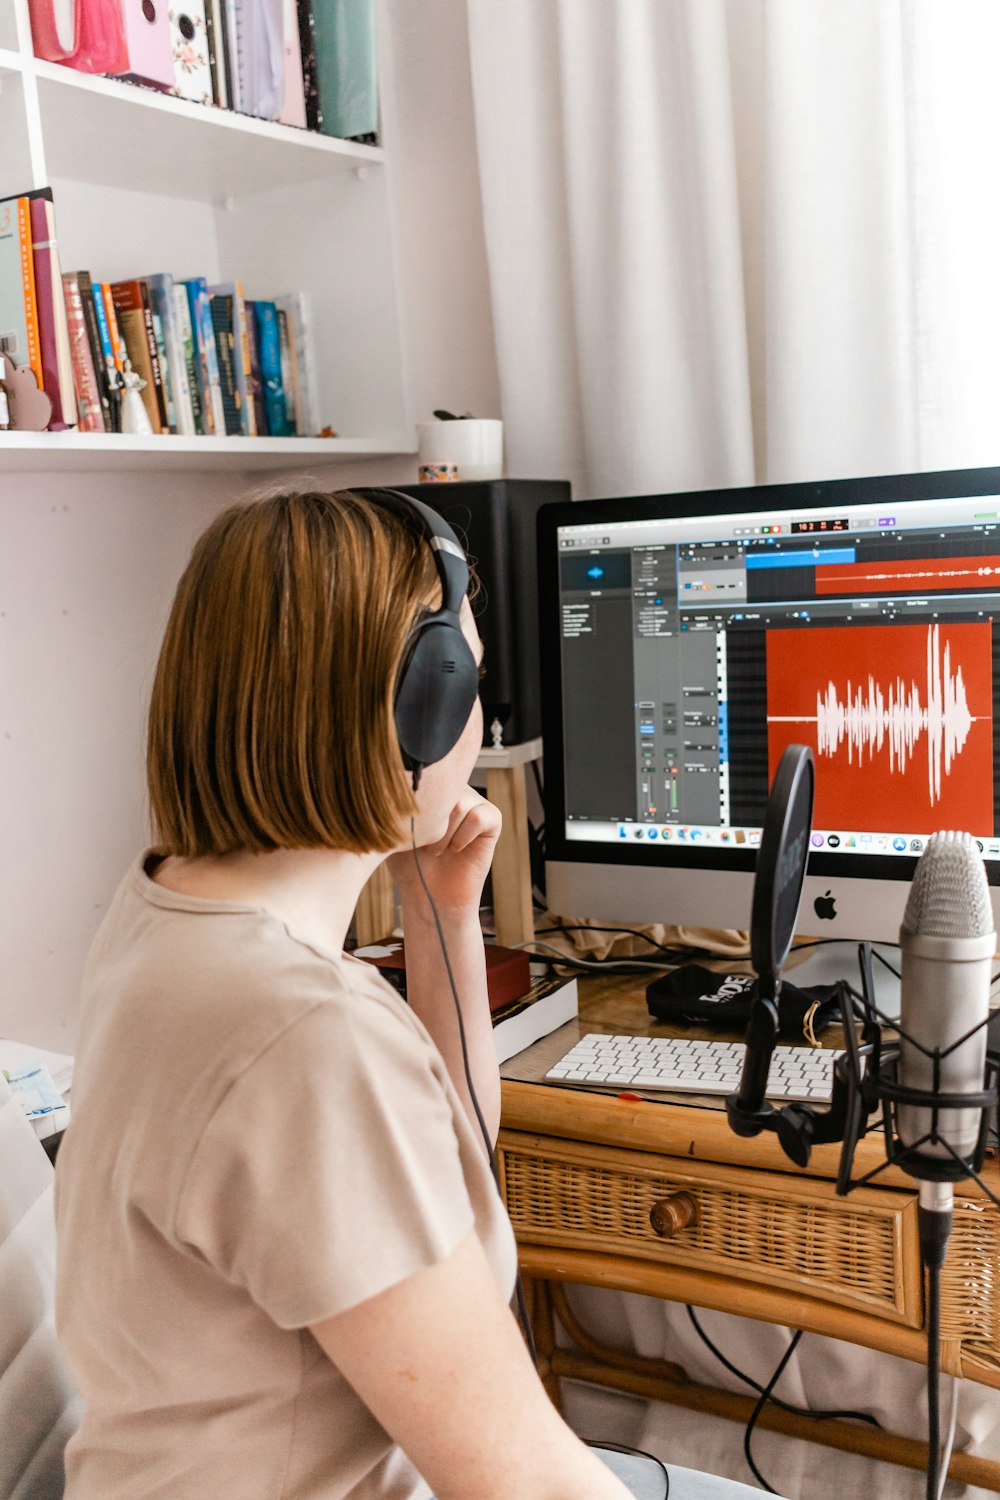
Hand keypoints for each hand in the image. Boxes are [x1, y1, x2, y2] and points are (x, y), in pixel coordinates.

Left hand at [386, 785, 500, 915]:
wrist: (429, 894)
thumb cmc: (409, 862)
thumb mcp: (392, 829)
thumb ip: (394, 803)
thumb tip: (392, 783)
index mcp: (430, 786)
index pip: (425, 776)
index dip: (414, 803)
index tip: (407, 828)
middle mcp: (454, 788)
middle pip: (443, 789)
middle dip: (429, 821)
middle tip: (422, 843)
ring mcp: (474, 801)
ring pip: (460, 804)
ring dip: (445, 833)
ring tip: (437, 850)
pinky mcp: (492, 818)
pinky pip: (479, 817)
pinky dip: (463, 836)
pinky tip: (455, 849)